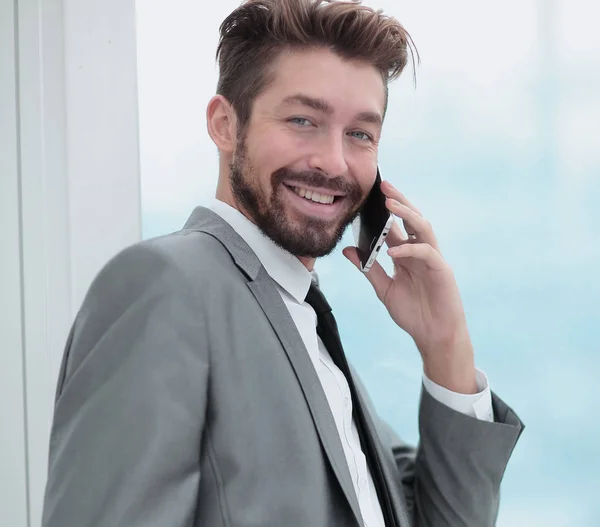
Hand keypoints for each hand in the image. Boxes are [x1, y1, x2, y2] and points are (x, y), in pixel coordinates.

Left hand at [343, 181, 476, 393]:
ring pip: (424, 228)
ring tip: (390, 205)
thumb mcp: (384, 289)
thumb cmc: (413, 313)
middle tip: (384, 186)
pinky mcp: (441, 270)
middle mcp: (421, 252)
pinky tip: (394, 250)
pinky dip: (410, 249)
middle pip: (413, 219)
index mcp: (407, 255)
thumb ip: (368, 268)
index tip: (369, 196)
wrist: (433, 336)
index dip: (385, 212)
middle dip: (399, 201)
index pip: (396, 227)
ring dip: (408, 215)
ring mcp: (433, 259)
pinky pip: (426, 253)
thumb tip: (349, 249)